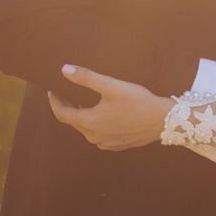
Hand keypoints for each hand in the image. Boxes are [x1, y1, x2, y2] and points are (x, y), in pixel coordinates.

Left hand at [48, 65, 170, 150]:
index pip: (62, 114)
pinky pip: (99, 134)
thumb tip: (64, 70)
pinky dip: (95, 124)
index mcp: (90, 122)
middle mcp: (95, 137)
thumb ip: (86, 77)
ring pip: (86, 129)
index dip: (55, 101)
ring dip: (82, 116)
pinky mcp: (117, 145)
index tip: (52, 90)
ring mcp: (106, 143)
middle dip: (68, 107)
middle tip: (66, 93)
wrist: (163, 120)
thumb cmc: (137, 101)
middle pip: (74, 122)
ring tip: (83, 101)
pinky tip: (103, 114)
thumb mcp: (110, 86)